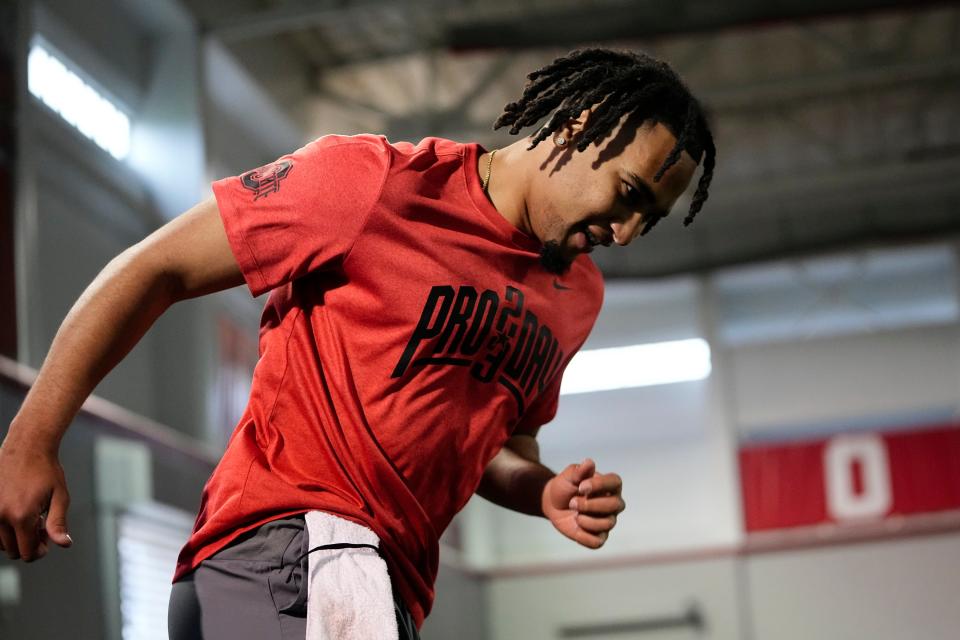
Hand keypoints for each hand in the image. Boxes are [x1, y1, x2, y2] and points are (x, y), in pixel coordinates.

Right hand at [0, 438, 72, 561]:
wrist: (26, 448)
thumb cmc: (46, 471)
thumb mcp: (59, 497)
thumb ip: (58, 523)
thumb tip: (64, 545)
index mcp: (21, 516)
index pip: (27, 553)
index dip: (40, 550)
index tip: (47, 536)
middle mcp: (0, 516)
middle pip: (12, 550)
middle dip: (28, 543)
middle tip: (41, 524)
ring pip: (0, 543)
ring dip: (15, 536)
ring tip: (29, 516)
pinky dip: (3, 528)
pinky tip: (17, 512)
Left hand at [541, 457, 624, 548]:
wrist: (553, 503)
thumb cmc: (565, 486)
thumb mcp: (569, 476)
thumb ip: (579, 471)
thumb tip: (589, 462)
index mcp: (610, 485)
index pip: (615, 482)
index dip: (599, 485)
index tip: (581, 487)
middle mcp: (613, 503)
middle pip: (615, 505)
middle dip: (591, 505)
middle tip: (572, 502)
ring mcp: (608, 520)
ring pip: (607, 524)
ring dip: (586, 520)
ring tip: (574, 514)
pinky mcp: (598, 536)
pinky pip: (597, 542)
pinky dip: (584, 536)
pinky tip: (575, 526)